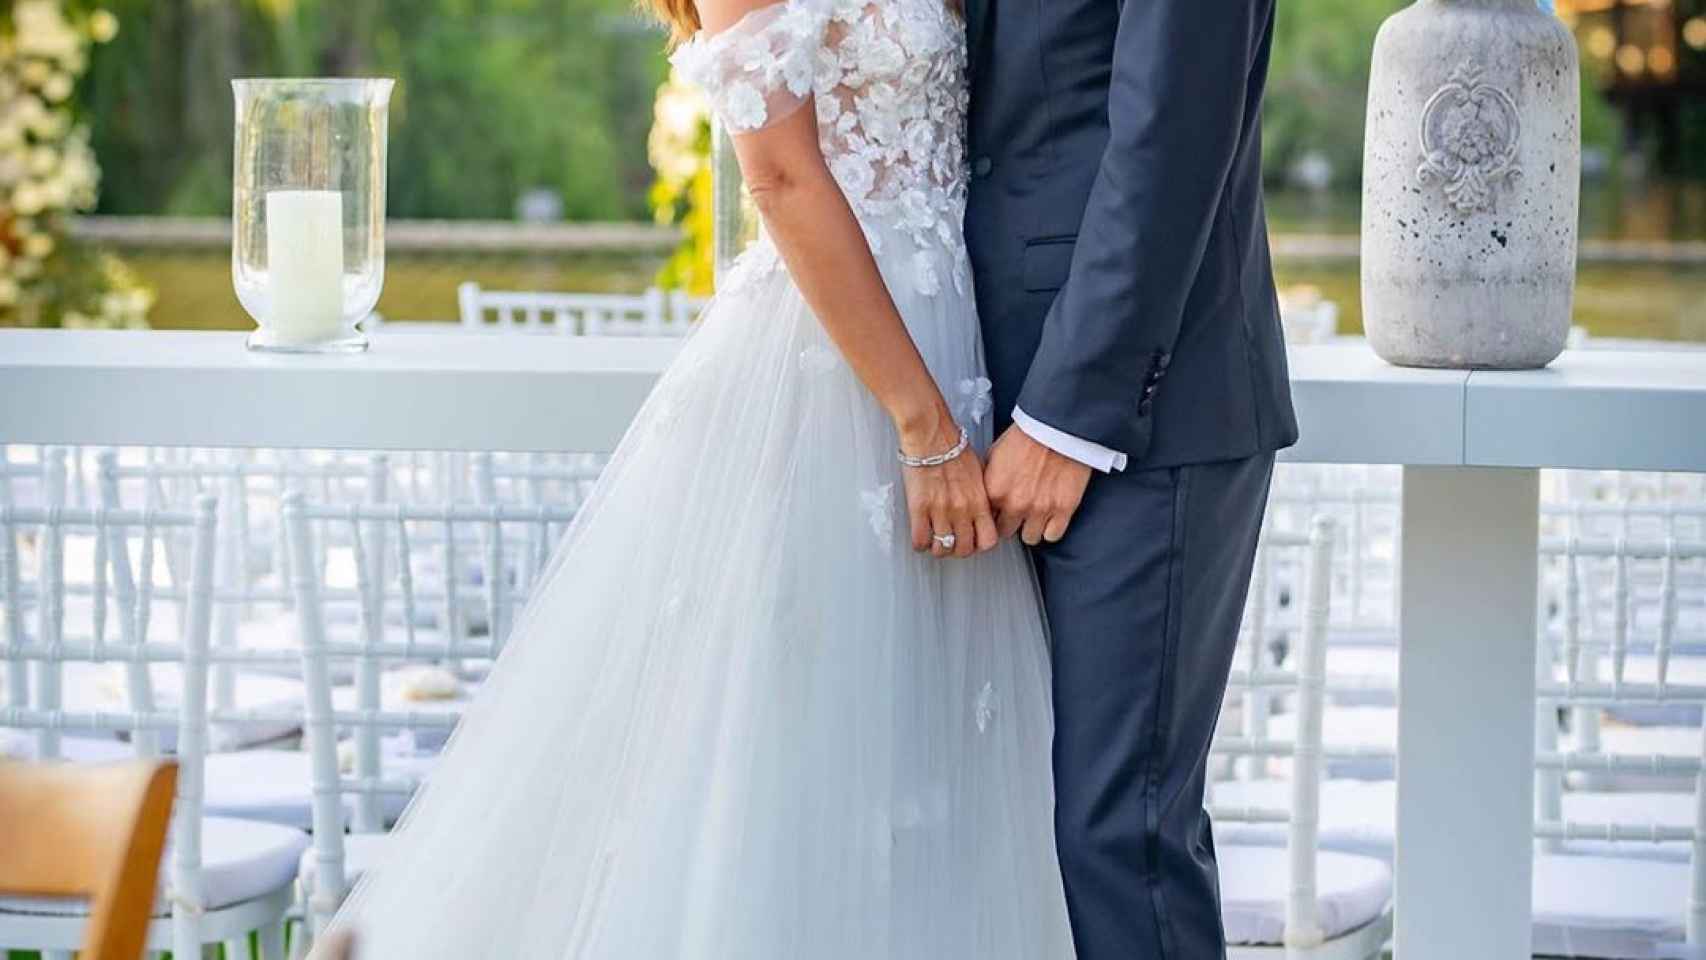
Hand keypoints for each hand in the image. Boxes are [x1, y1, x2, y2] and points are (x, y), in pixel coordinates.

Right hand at [898, 411, 999, 558]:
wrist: (931, 435)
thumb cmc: (953, 448)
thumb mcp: (979, 474)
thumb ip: (981, 496)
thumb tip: (982, 512)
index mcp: (979, 501)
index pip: (988, 540)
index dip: (979, 545)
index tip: (973, 541)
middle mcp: (962, 510)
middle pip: (964, 549)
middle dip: (957, 550)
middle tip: (951, 543)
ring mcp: (940, 511)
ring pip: (942, 549)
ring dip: (938, 549)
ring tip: (934, 541)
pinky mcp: (919, 508)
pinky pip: (920, 540)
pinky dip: (920, 543)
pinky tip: (920, 536)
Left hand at [985, 425, 1092, 545]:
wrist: (1057, 426)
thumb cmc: (1028, 434)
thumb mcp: (995, 454)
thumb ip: (989, 480)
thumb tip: (985, 493)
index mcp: (994, 490)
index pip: (986, 520)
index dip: (993, 517)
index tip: (999, 514)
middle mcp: (1014, 504)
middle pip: (1006, 532)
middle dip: (1011, 524)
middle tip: (1017, 514)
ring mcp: (1039, 509)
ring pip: (1030, 538)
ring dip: (1031, 528)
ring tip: (1035, 516)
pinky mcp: (1063, 509)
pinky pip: (1052, 535)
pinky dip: (1051, 529)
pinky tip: (1050, 518)